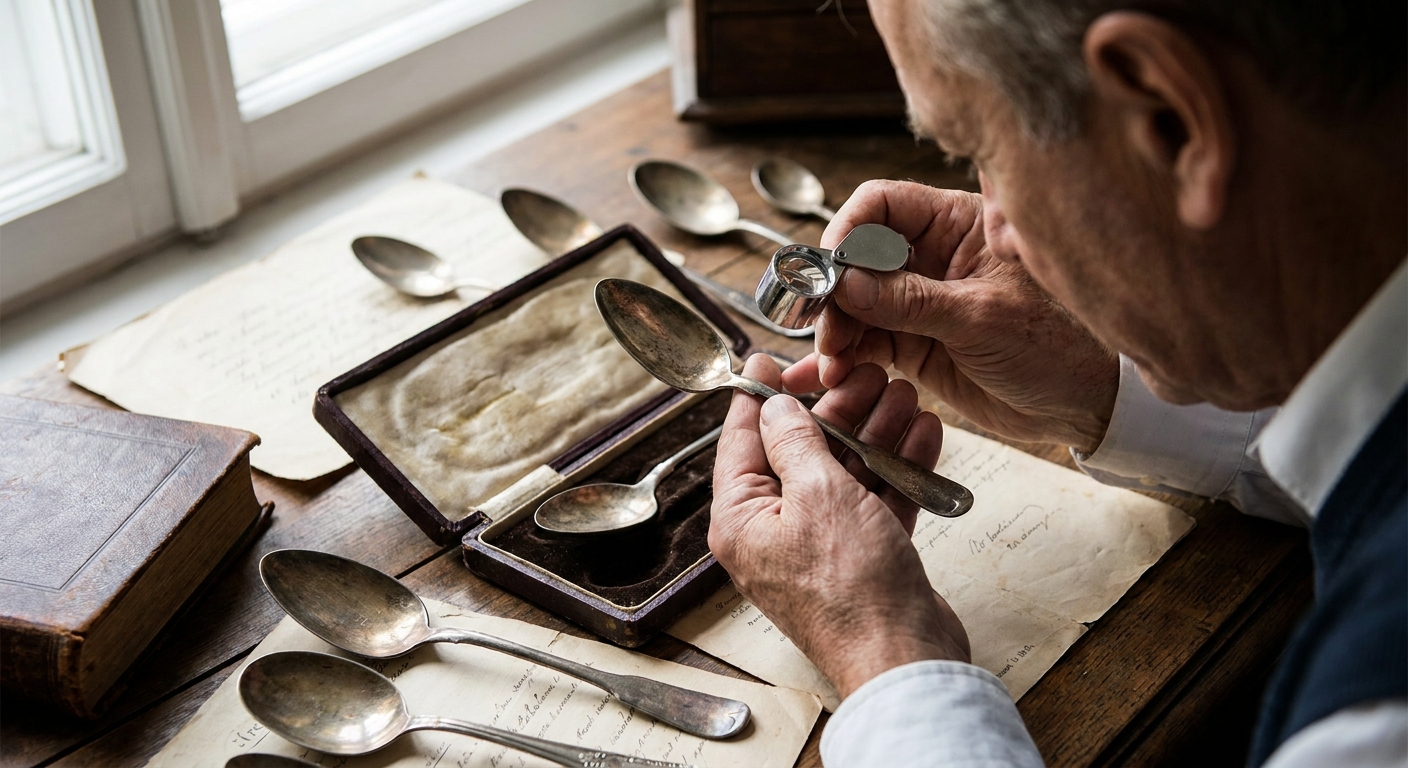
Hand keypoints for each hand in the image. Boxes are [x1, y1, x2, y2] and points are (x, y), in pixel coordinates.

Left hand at [709, 354, 969, 698]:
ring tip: (904, 395)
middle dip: (838, 409)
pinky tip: (923, 435)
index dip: (758, 396)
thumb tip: (774, 406)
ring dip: (876, 434)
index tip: (767, 360)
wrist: (903, 657)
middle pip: (800, 452)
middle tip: (867, 373)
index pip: (741, 441)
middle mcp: (773, 531)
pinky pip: (875, 500)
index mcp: (741, 518)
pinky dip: (898, 470)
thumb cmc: (851, 587)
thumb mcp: (817, 494)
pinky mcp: (862, 557)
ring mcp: (820, 545)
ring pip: (844, 473)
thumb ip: (795, 442)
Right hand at [782, 180, 1118, 452]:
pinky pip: (865, 342)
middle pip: (858, 256)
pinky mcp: (914, 343)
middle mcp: (933, 256)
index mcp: (959, 225)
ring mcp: (919, 301)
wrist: (1084, 405)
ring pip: (854, 304)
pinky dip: (842, 358)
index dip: (848, 228)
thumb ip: (911, 301)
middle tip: (826, 327)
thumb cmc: (1058, 346)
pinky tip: (824, 376)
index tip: (829, 267)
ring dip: (834, 331)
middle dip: (834, 292)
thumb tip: (847, 284)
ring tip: (831, 362)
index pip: (883, 204)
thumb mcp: (981, 318)